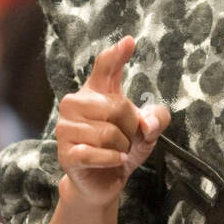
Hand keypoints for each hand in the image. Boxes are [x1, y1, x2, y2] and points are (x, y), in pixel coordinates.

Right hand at [55, 35, 170, 205]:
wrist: (103, 182)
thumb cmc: (122, 147)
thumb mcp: (148, 131)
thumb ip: (157, 119)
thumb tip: (148, 124)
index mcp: (96, 92)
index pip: (105, 67)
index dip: (116, 54)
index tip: (130, 42)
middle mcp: (76, 104)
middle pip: (116, 106)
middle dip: (131, 127)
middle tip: (127, 138)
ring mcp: (66, 128)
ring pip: (108, 132)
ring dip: (122, 146)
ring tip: (118, 151)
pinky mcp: (66, 152)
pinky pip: (96, 152)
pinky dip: (113, 159)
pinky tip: (114, 160)